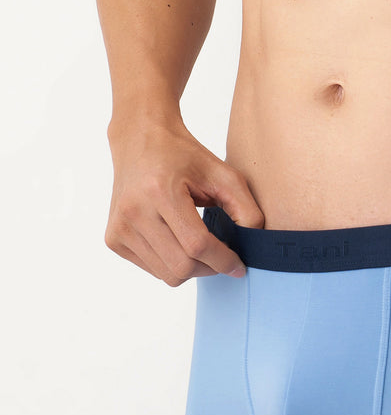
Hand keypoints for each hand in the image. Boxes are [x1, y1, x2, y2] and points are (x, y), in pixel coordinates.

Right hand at [104, 114, 264, 285]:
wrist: (140, 139)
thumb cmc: (184, 156)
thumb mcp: (225, 175)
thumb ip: (247, 210)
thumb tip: (251, 246)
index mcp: (159, 192)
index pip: (197, 245)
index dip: (224, 261)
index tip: (239, 265)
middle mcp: (133, 211)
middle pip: (183, 267)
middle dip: (210, 268)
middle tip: (222, 256)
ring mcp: (119, 227)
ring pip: (168, 275)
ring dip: (192, 268)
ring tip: (199, 244)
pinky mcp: (114, 238)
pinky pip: (154, 270)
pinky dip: (172, 264)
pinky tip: (176, 241)